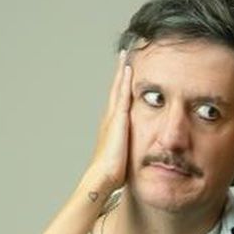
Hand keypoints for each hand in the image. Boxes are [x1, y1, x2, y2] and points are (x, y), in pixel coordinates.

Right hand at [83, 50, 133, 202]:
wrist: (102, 177)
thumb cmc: (111, 175)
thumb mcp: (121, 159)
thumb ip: (126, 152)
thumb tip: (131, 157)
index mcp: (111, 128)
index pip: (117, 103)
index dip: (120, 89)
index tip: (124, 75)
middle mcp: (109, 119)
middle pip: (115, 91)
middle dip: (119, 75)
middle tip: (123, 57)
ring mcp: (112, 117)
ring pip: (117, 88)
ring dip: (121, 72)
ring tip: (125, 56)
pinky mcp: (118, 119)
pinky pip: (122, 94)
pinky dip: (124, 80)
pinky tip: (129, 68)